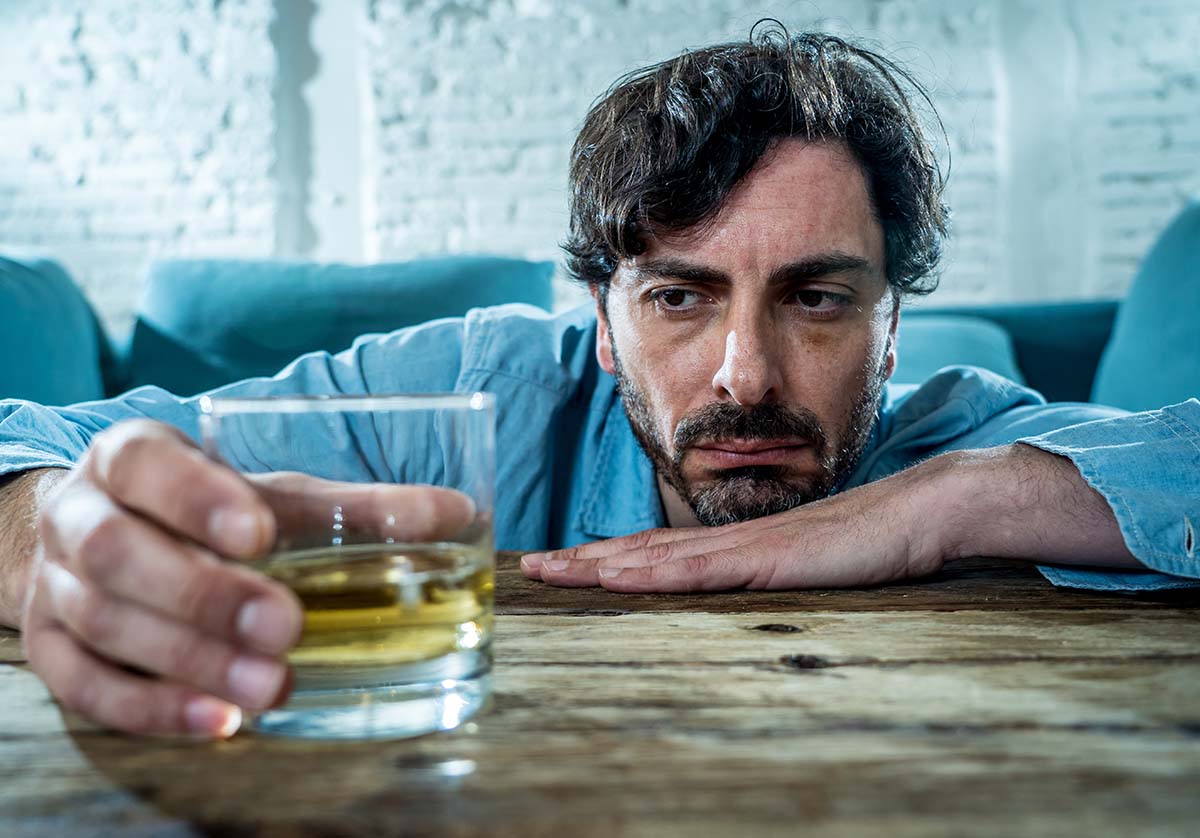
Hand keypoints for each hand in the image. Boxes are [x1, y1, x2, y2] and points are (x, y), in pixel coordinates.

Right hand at [22, 419, 473, 737]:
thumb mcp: (273, 496)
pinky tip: (222, 720)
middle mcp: (81, 516)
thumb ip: (356, 507)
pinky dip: (156, 708)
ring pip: (105, 622)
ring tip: (271, 685)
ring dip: (191, 659)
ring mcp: (55, 587)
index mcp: (130, 458)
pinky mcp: (51, 652)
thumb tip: (459, 512)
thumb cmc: (210, 512)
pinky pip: (90, 687)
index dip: (194, 497)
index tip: (258, 533)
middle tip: (285, 626)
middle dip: (203, 593)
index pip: (146, 465)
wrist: (104, 538)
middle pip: (118, 553)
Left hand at [521, 456, 950, 591]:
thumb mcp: (811, 567)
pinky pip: (704, 569)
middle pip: (643, 549)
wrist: (922, 511)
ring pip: (659, 556)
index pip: (661, 551)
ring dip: (601, 564)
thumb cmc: (873, 541)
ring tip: (552, 570)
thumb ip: (776, 576)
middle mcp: (732, 540)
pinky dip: (657, 574)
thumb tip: (746, 593)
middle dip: (583, 559)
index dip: (609, 557)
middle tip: (530, 567)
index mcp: (739, 544)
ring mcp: (748, 546)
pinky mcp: (771, 558)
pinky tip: (621, 578)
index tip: (565, 565)